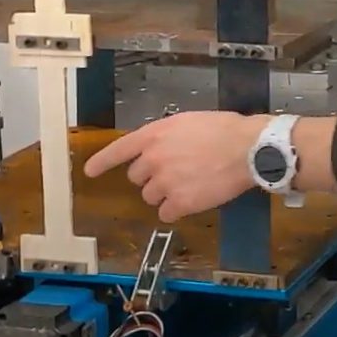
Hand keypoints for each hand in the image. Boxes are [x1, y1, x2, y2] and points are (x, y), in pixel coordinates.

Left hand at [84, 112, 267, 223]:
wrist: (247, 149)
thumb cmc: (224, 130)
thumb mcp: (189, 122)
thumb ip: (167, 137)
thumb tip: (161, 150)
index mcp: (155, 134)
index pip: (120, 149)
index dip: (102, 161)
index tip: (89, 171)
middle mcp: (153, 158)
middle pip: (136, 177)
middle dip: (152, 176)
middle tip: (178, 170)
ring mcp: (164, 182)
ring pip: (150, 196)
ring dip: (165, 193)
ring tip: (191, 183)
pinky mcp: (178, 202)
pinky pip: (166, 213)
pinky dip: (177, 209)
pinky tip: (194, 199)